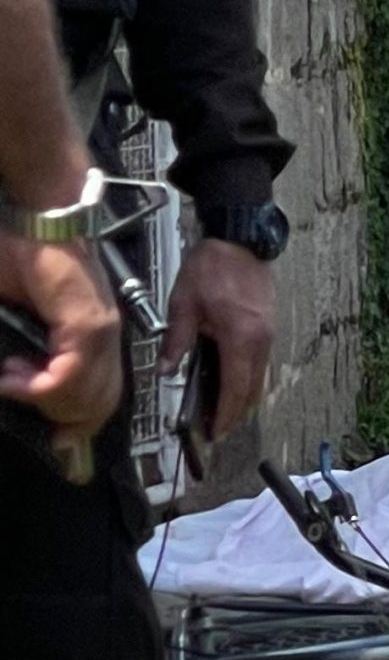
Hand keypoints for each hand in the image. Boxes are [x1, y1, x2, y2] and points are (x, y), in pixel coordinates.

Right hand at [0, 235, 122, 453]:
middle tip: (31, 416)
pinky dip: (42, 386)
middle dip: (64, 422)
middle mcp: (105, 337)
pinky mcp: (86, 322)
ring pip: (87, 394)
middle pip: (99, 403)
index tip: (57, 439)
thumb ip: (24, 351)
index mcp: (92, 337)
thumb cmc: (19, 259)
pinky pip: (72, 373)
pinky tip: (15, 377)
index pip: (100, 394)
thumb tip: (15, 377)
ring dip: (44, 401)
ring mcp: (100, 330)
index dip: (79, 421)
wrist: (35, 220)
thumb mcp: (13, 314)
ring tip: (12, 382)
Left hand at [160, 238, 273, 439]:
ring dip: (241, 396)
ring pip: (259, 378)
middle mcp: (261, 342)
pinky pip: (260, 363)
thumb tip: (166, 371)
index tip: (213, 432)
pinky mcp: (268, 327)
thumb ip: (176, 341)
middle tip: (213, 426)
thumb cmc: (212, 269)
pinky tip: (227, 378)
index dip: (224, 415)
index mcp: (240, 340)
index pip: (234, 390)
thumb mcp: (184, 305)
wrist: (239, 240)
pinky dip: (246, 378)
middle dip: (234, 412)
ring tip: (218, 407)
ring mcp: (269, 335)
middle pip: (252, 390)